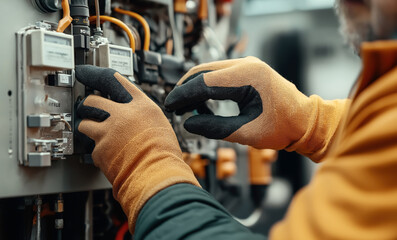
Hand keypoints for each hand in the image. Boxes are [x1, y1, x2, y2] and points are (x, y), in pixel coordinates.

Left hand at [75, 65, 199, 232]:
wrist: (157, 174)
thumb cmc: (163, 154)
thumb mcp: (159, 124)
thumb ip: (142, 115)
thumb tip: (132, 116)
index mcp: (141, 105)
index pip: (114, 81)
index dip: (96, 75)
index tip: (84, 73)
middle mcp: (123, 113)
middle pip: (93, 100)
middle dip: (88, 105)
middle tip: (88, 110)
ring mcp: (109, 130)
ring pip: (84, 122)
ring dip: (87, 128)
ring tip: (94, 134)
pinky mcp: (99, 148)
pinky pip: (91, 147)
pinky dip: (97, 151)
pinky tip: (108, 155)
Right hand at [165, 57, 347, 159]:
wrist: (305, 121)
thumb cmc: (284, 127)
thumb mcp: (246, 133)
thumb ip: (214, 128)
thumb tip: (189, 123)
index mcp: (248, 77)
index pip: (204, 82)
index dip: (183, 94)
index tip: (170, 105)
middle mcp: (247, 65)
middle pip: (203, 71)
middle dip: (185, 89)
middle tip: (174, 107)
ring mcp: (247, 65)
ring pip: (209, 71)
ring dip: (194, 87)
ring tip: (186, 107)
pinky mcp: (247, 70)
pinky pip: (219, 74)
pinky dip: (206, 86)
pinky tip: (202, 102)